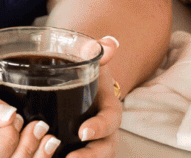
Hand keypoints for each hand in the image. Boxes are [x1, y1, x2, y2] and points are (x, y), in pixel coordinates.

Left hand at [67, 36, 121, 157]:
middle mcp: (104, 128)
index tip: (83, 131)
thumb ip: (96, 51)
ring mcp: (93, 140)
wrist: (79, 77)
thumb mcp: (88, 58)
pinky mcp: (79, 146)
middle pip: (106, 148)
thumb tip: (109, 43)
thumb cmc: (84, 68)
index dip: (100, 127)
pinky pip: (79, 155)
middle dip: (91, 155)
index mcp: (109, 107)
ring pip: (95, 155)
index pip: (111, 120)